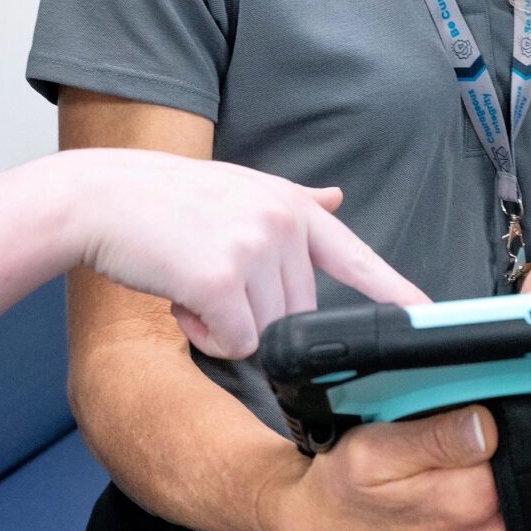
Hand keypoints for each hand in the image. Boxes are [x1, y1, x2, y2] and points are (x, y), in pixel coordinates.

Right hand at [41, 147, 426, 357]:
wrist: (98, 197)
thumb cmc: (162, 200)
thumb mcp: (238, 187)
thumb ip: (293, 202)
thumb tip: (336, 199)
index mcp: (290, 206)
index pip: (357, 255)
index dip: (396, 292)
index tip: (431, 318)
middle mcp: (282, 223)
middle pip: (298, 312)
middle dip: (255, 314)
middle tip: (208, 279)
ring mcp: (254, 248)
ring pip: (268, 333)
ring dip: (227, 327)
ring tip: (191, 282)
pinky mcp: (222, 279)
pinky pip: (237, 343)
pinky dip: (207, 336)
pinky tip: (181, 301)